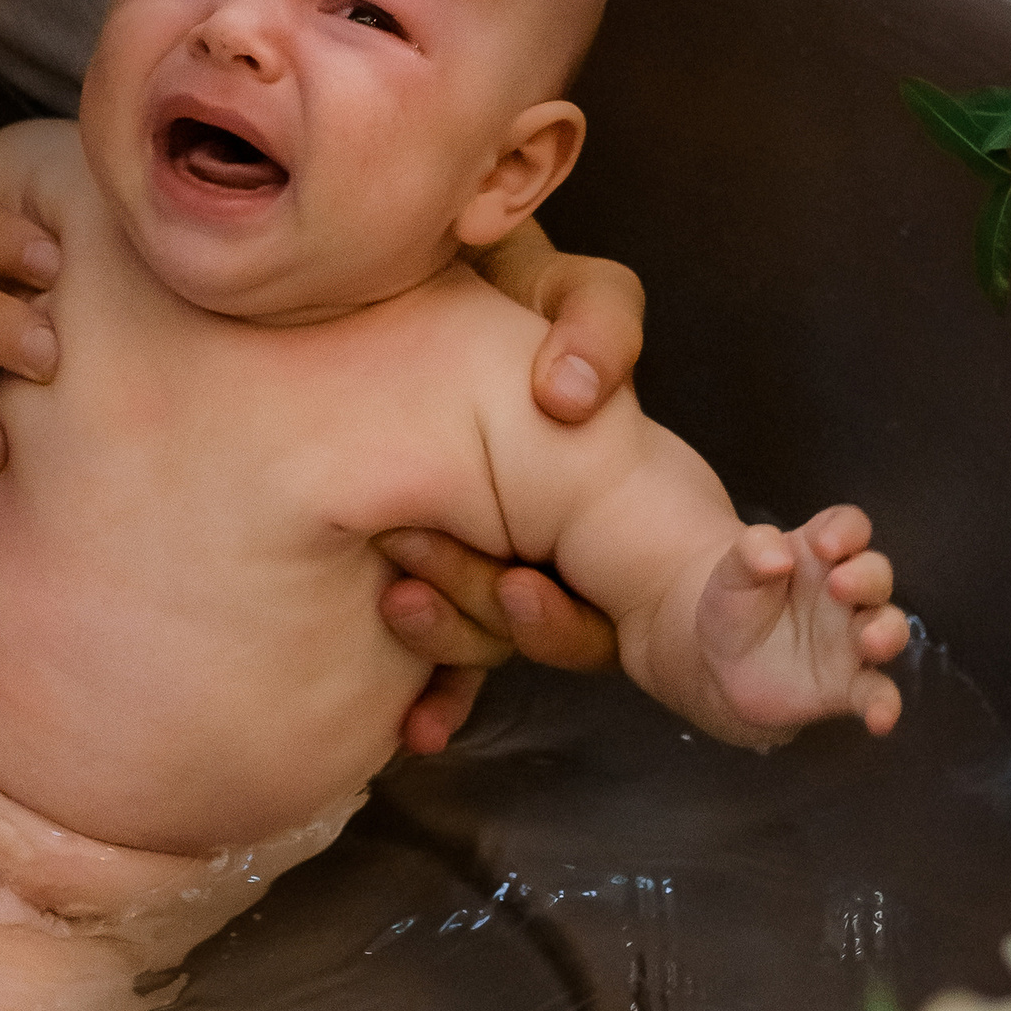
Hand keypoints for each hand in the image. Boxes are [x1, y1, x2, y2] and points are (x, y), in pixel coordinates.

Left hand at [374, 241, 647, 753]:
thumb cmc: (510, 282)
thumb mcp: (568, 292)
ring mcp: (493, 559)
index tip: (517, 585)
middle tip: (417, 572)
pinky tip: (410, 728)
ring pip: (489, 641)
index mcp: (603, 496)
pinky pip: (441, 660)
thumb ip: (596, 325)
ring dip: (449, 644)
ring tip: (397, 603)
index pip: (613, 591)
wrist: (410, 284)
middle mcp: (558, 543)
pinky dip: (430, 696)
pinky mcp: (430, 569)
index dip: (568, 611)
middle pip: (548, 627)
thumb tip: (572, 394)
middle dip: (486, 616)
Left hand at [698, 505, 907, 741]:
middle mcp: (847, 593)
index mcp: (819, 554)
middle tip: (840, 586)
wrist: (720, 666)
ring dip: (887, 631)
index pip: (849, 527)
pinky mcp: (850, 685)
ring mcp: (853, 638)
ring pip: (889, 628)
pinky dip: (884, 705)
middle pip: (875, 574)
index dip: (846, 531)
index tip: (826, 544)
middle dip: (866, 577)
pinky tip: (880, 720)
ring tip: (871, 640)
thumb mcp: (731, 573)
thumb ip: (750, 552)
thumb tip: (777, 554)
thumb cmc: (735, 606)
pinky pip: (877, 692)